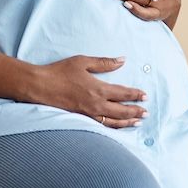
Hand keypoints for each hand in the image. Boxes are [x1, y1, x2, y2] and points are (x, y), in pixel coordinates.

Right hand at [28, 55, 147, 128]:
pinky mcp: (81, 119)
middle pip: (121, 111)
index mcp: (98, 88)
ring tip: (137, 122)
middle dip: (135, 111)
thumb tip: (122, 60)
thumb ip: (104, 63)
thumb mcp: (83, 62)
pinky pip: (101, 126)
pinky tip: (117, 127)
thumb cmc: (60, 72)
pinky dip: (112, 127)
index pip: (123, 93)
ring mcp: (88, 114)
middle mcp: (96, 104)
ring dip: (127, 122)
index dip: (135, 95)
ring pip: (113, 122)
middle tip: (146, 112)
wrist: (40, 87)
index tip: (145, 96)